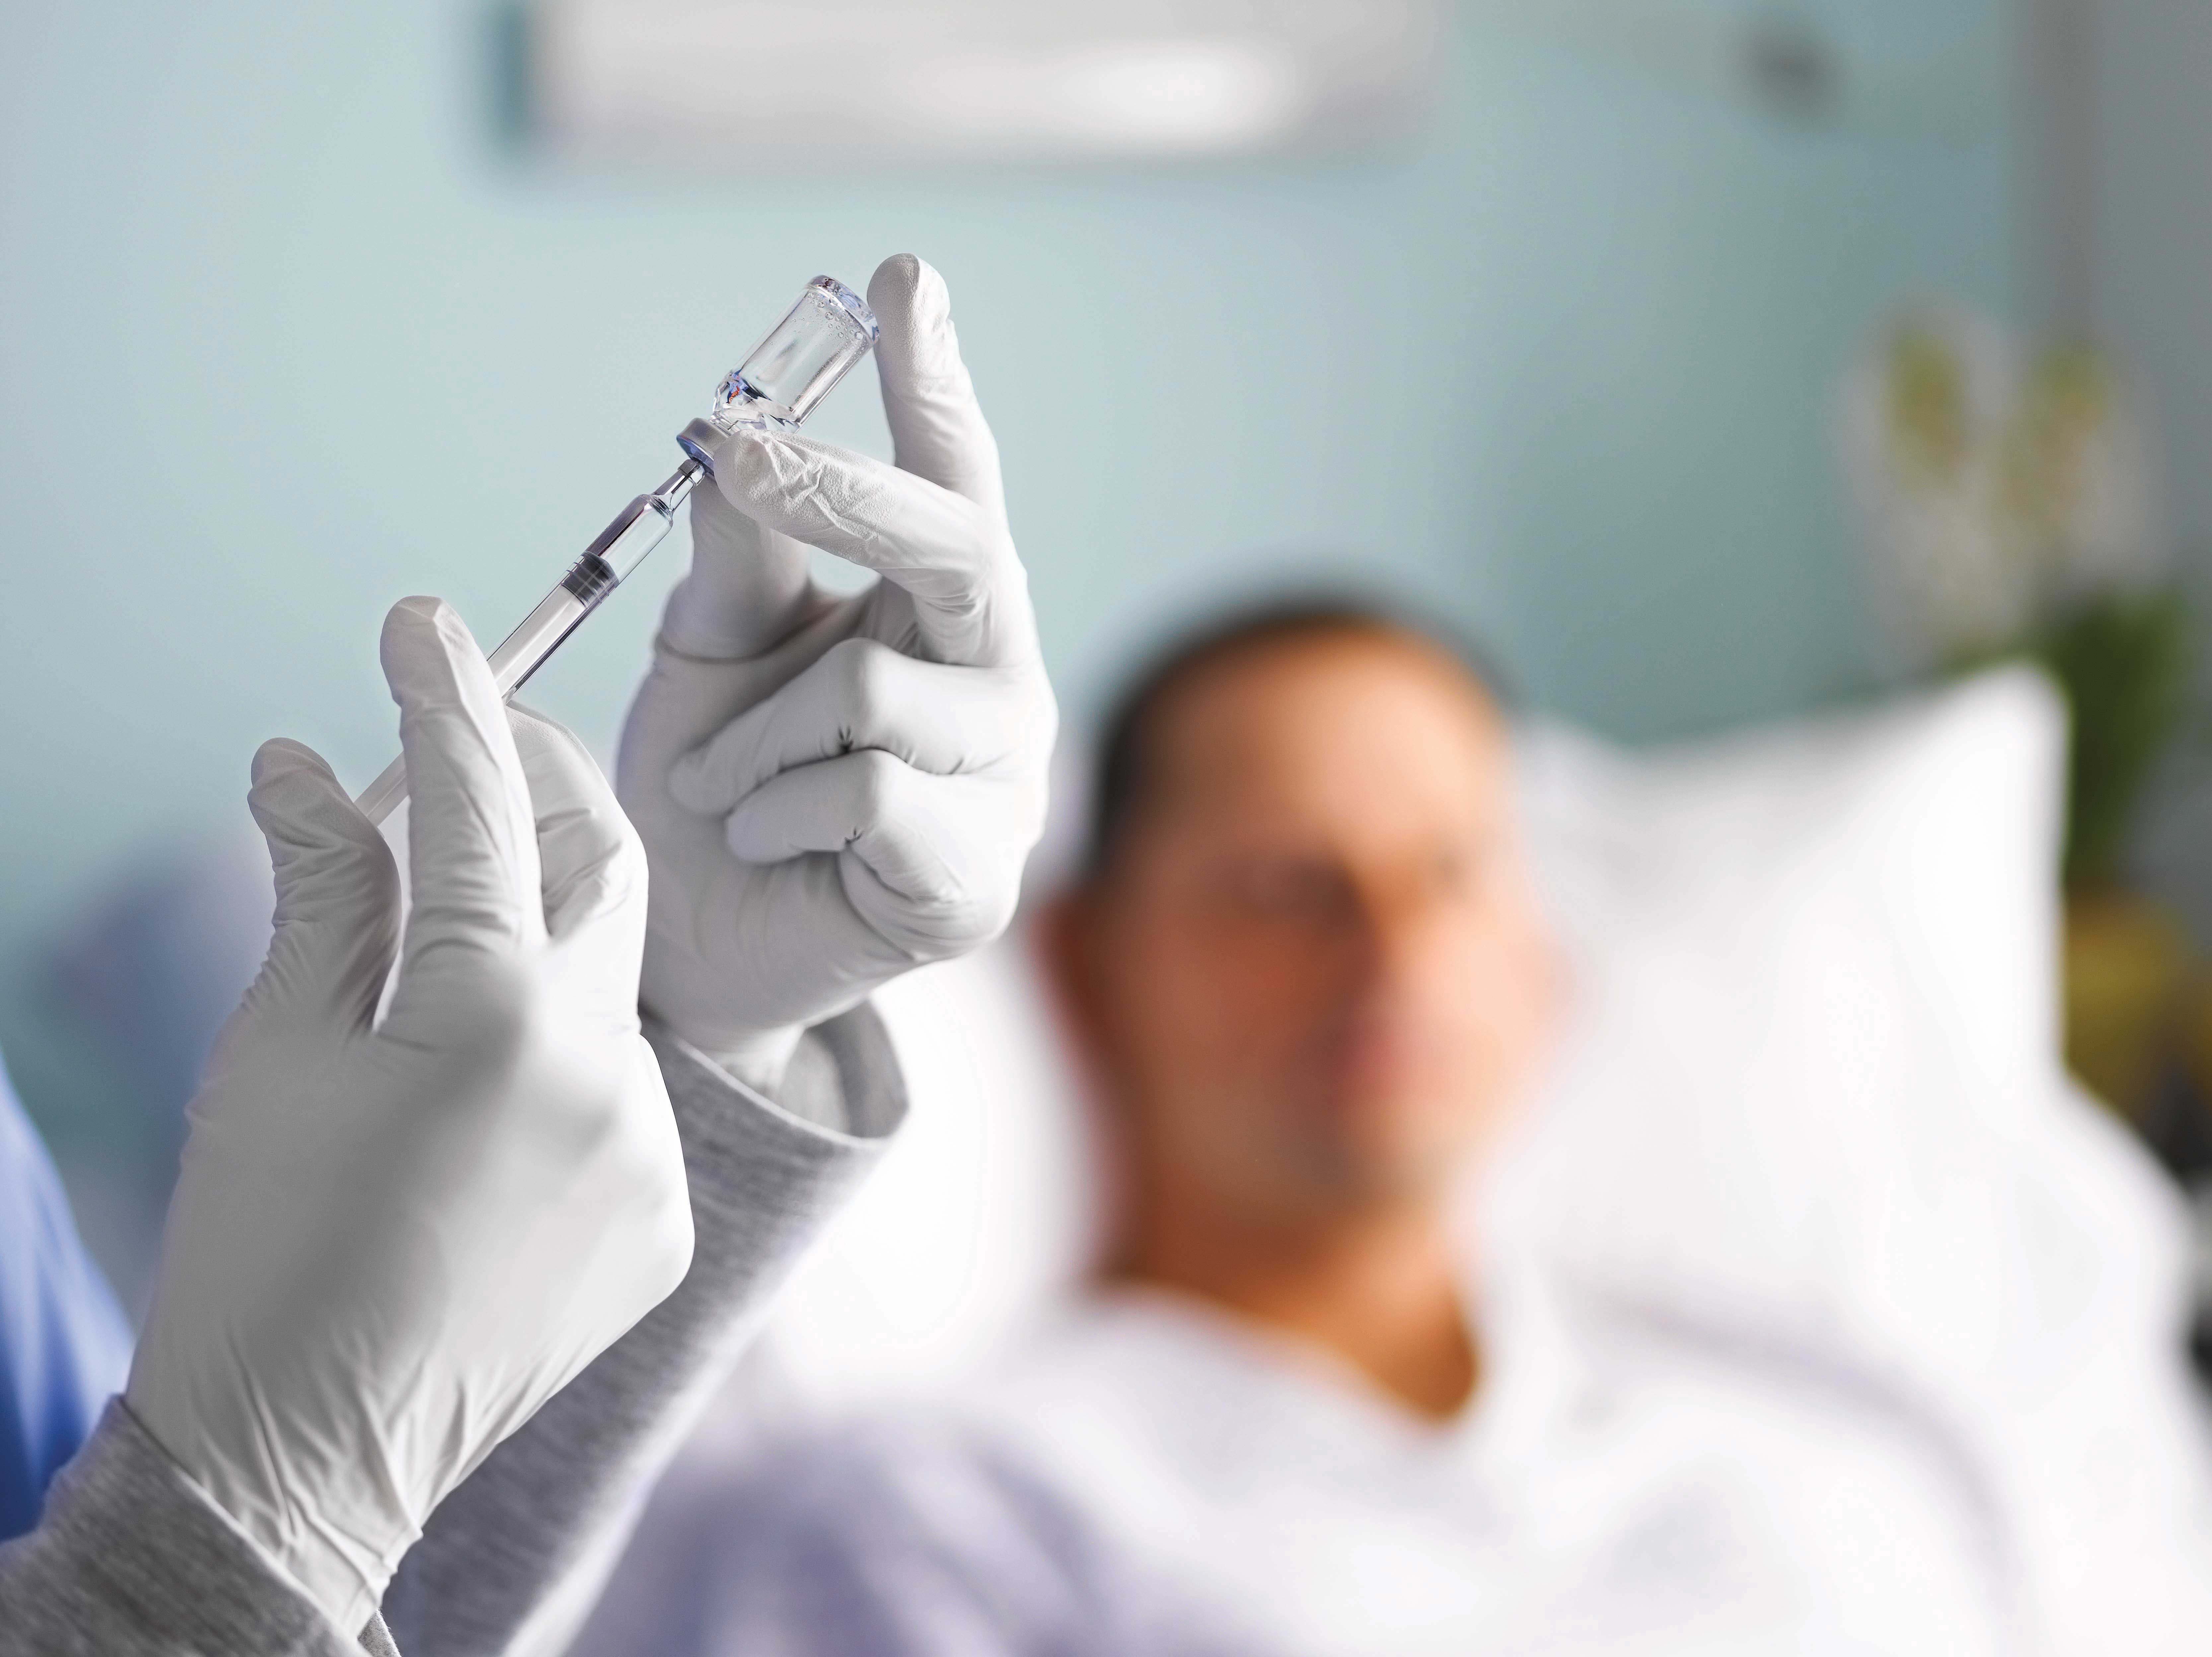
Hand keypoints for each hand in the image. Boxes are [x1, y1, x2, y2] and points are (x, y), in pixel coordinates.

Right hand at [125, 598, 692, 1635]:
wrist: (307, 1457)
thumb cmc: (261, 1248)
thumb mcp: (273, 1052)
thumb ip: (323, 894)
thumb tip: (300, 764)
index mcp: (493, 1027)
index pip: (482, 813)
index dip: (446, 704)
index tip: (422, 624)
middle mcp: (606, 1080)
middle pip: (602, 866)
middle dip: (532, 794)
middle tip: (452, 762)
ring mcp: (652, 1155)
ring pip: (610, 983)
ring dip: (530, 946)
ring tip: (428, 984)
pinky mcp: (666, 1217)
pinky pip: (623, 1090)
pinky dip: (554, 1061)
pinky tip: (473, 1112)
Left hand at [618, 254, 1055, 1090]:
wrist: (693, 947)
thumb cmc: (714, 790)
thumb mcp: (711, 652)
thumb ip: (740, 552)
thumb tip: (738, 433)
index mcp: (941, 616)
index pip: (956, 480)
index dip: (933, 379)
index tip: (902, 277)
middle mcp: (996, 681)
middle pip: (955, 548)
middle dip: (843, 497)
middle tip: (738, 452)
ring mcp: (1004, 782)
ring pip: (874, 693)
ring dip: (759, 738)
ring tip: (728, 789)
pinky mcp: (976, 875)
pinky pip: (865, 793)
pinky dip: (776, 811)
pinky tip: (769, 843)